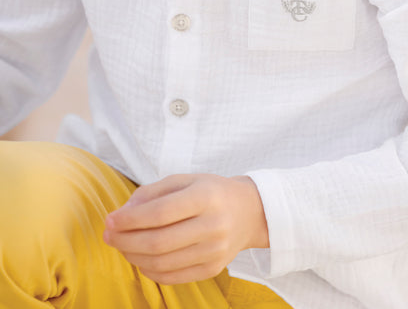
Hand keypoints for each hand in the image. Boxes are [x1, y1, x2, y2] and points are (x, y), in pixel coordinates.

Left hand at [103, 173, 268, 284]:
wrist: (249, 212)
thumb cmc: (211, 192)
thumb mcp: (185, 180)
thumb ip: (153, 192)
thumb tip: (123, 213)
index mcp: (205, 196)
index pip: (160, 213)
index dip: (130, 219)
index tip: (110, 220)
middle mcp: (212, 225)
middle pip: (159, 242)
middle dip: (126, 240)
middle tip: (108, 235)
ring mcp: (214, 250)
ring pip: (162, 263)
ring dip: (133, 256)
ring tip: (121, 246)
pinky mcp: (213, 269)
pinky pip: (173, 276)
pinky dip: (149, 270)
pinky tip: (140, 258)